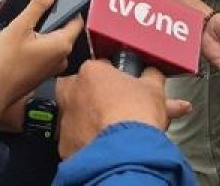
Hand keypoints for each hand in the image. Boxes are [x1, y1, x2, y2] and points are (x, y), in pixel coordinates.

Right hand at [0, 0, 83, 126]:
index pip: (78, 20)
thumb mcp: (19, 27)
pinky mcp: (44, 73)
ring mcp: (54, 67)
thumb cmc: (4, 62)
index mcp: (62, 44)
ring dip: (47, 34)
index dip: (72, 7)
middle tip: (40, 12)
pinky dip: (41, 46)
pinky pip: (48, 53)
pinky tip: (25, 44)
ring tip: (30, 28)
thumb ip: (38, 5)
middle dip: (56, 20)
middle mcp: (63, 57)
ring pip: (56, 42)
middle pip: (67, 31)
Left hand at [55, 61, 189, 159]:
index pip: (101, 67)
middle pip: (83, 91)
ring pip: (79, 117)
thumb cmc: (135, 115)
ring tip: (116, 132)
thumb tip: (152, 75)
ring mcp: (66, 120)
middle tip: (117, 109)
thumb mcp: (153, 88)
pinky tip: (107, 146)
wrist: (125, 152)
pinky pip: (77, 141)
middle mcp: (72, 93)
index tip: (124, 88)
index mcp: (90, 72)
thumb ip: (151, 76)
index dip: (115, 79)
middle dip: (98, 98)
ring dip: (94, 122)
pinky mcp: (66, 144)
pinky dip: (90, 143)